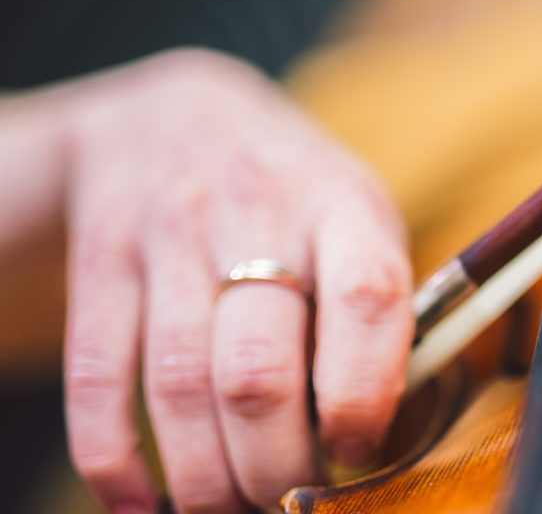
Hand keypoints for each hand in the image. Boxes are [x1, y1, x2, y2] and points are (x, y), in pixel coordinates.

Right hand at [55, 49, 412, 511]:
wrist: (172, 118)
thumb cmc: (292, 197)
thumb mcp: (354, 218)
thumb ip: (377, 307)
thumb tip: (391, 426)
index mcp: (342, 203)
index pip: (367, 295)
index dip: (364, 390)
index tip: (357, 447)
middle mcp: (257, 211)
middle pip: (259, 367)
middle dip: (274, 463)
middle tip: (287, 498)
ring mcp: (170, 233)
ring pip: (179, 383)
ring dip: (204, 474)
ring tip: (227, 508)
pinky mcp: (102, 260)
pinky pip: (99, 376)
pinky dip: (115, 459)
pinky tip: (142, 503)